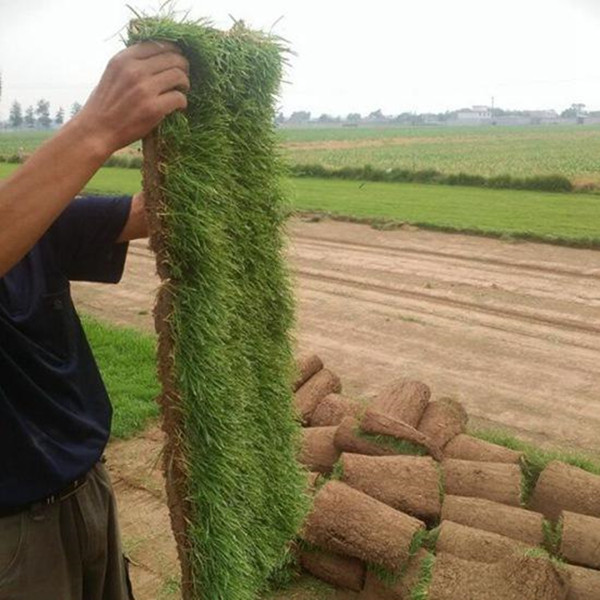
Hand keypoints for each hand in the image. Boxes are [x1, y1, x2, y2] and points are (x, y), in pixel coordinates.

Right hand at [75, 42, 189, 155]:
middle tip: (182, 78)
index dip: (173, 51)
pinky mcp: (153, 108)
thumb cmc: (105, 105)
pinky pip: (179, 98)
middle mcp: (134, 70)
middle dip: (183, 67)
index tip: (177, 60)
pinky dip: (182, 102)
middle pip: (173, 58)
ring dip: (185, 84)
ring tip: (181, 92)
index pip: (158, 44)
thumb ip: (131, 64)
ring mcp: (144, 89)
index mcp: (123, 59)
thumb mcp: (113, 74)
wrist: (96, 131)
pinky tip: (178, 107)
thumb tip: (158, 57)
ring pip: (179, 76)